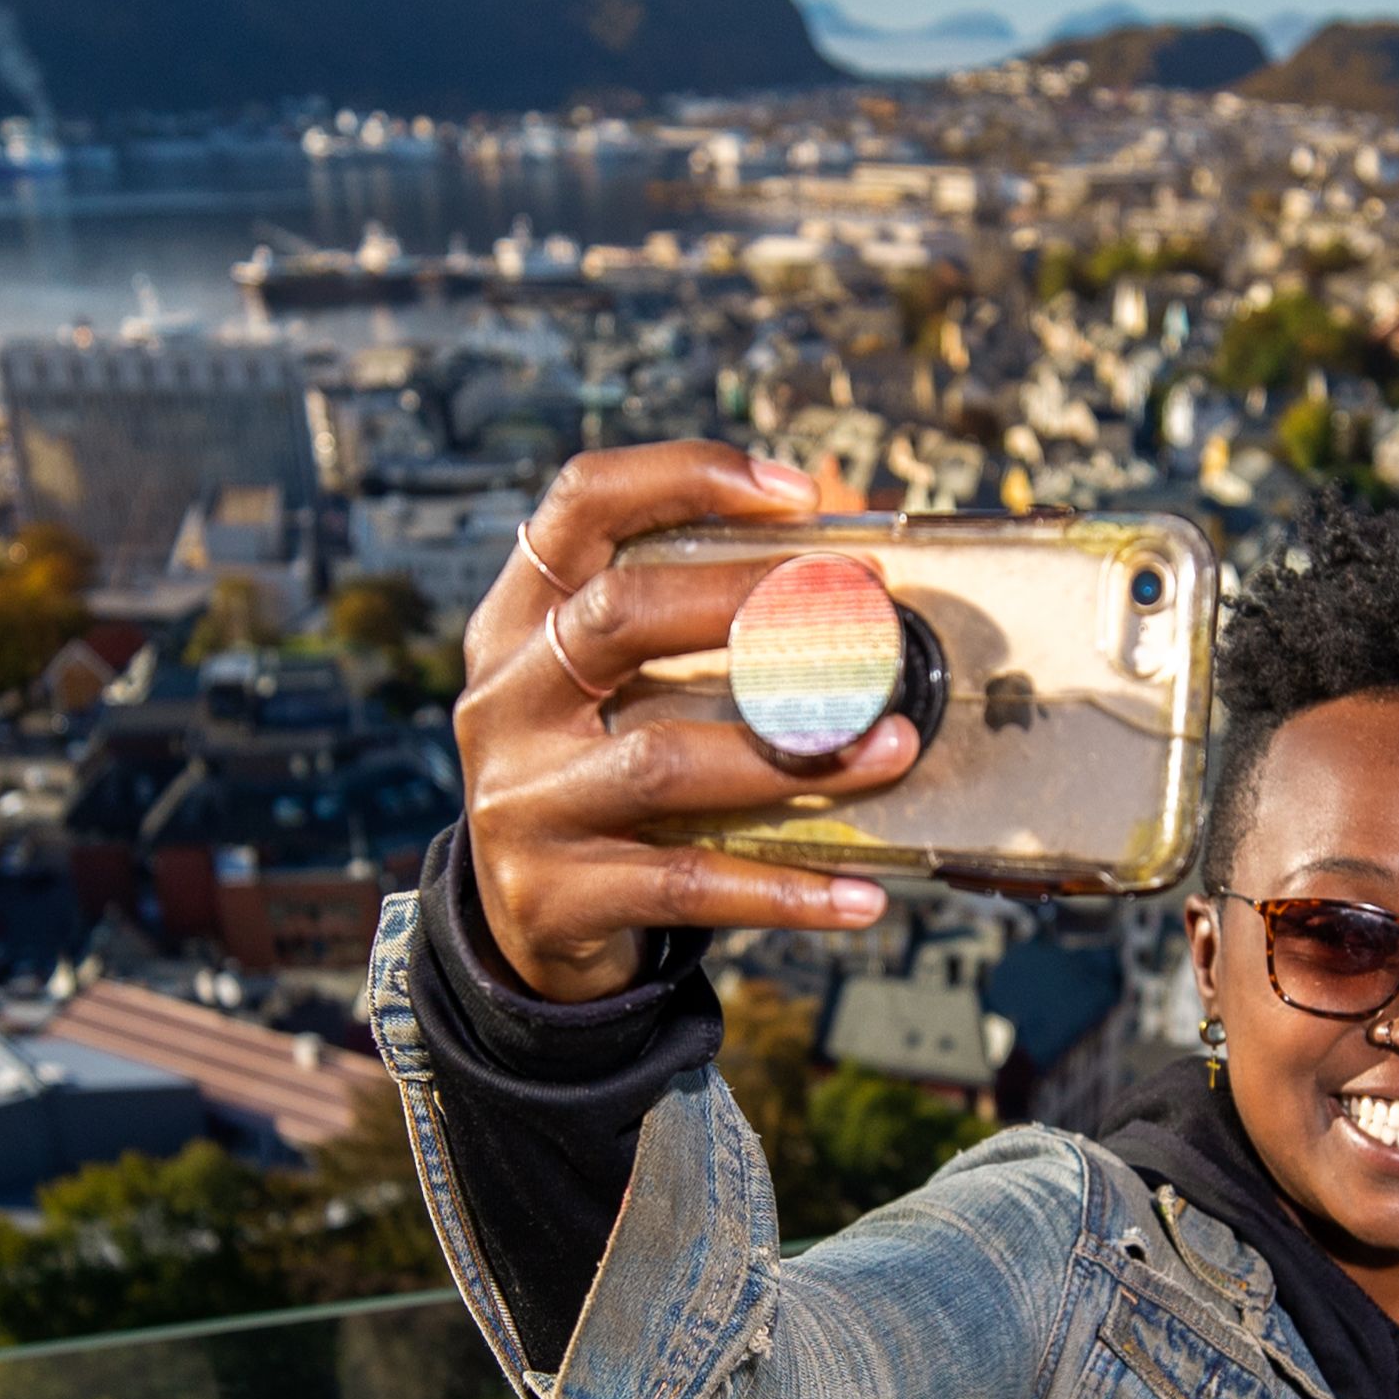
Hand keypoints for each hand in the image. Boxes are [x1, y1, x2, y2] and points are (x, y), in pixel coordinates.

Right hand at [453, 440, 918, 1002]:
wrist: (531, 922)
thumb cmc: (606, 778)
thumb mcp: (618, 689)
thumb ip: (694, 627)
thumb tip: (851, 577)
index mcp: (520, 623)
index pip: (581, 506)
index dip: (684, 476)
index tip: (798, 495)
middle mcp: (504, 699)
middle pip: (618, 616)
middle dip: (748, 602)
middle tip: (862, 613)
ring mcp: (520, 799)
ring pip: (663, 759)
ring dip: (793, 753)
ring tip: (893, 746)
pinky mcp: (554, 893)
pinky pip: (687, 883)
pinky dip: (783, 890)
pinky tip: (861, 896)